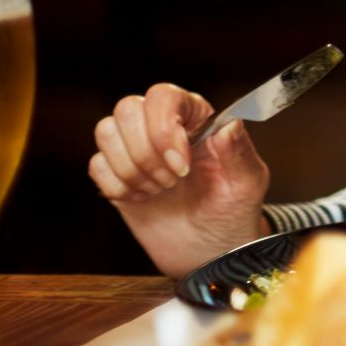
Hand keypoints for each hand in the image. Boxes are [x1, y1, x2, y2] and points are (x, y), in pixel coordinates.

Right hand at [88, 82, 271, 277]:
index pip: (164, 95)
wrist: (209, 250)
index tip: (183, 165)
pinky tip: (141, 199)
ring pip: (107, 131)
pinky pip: (97, 164)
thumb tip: (230, 125)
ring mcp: (137, 149)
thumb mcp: (247, 183)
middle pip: (128, 109)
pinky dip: (116, 185)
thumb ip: (240, 152)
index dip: (164, 127)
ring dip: (131, 168)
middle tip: (172, 181)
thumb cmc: (233, 211)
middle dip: (146, 152)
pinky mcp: (117, 175)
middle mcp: (163, 126)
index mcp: (197, 118)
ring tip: (159, 190)